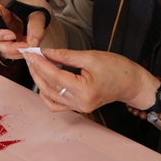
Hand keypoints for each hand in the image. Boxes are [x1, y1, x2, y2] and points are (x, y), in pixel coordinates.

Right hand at [0, 0, 64, 59]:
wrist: (40, 15)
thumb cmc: (36, 8)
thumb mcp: (39, 13)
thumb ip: (36, 27)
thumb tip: (32, 43)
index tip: (12, 36)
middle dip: (8, 47)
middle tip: (24, 46)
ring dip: (14, 52)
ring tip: (28, 47)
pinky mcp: (5, 43)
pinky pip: (6, 54)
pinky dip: (17, 54)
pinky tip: (26, 49)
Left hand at [24, 48, 158, 113]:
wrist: (132, 83)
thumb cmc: (117, 68)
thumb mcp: (91, 56)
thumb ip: (65, 55)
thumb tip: (45, 52)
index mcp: (85, 90)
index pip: (55, 76)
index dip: (40, 63)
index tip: (29, 52)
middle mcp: (80, 103)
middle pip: (49, 87)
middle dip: (36, 70)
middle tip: (28, 55)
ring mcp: (78, 108)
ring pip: (49, 97)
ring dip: (39, 80)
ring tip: (34, 64)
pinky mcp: (77, 107)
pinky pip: (56, 104)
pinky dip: (46, 93)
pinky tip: (43, 80)